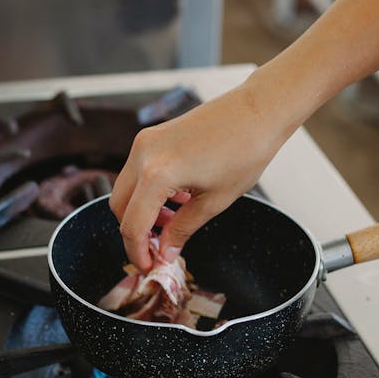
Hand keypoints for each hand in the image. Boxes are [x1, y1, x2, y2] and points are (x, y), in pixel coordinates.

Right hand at [109, 77, 289, 270]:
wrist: (258, 111)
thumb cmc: (244, 152)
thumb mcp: (215, 202)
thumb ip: (183, 229)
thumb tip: (165, 252)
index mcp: (157, 174)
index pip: (132, 224)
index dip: (136, 251)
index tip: (147, 266)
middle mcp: (143, 154)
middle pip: (120, 206)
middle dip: (134, 232)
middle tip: (157, 249)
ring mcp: (146, 141)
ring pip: (126, 189)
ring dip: (141, 211)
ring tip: (172, 225)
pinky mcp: (153, 135)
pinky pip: (138, 172)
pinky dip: (147, 192)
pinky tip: (176, 201)